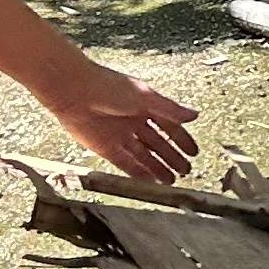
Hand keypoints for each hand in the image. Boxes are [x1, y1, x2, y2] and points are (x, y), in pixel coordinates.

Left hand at [49, 63, 197, 183]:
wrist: (74, 92)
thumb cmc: (108, 87)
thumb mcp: (146, 97)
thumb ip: (170, 109)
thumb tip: (195, 115)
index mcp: (144, 105)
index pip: (168, 125)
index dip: (181, 139)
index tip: (193, 152)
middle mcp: (133, 121)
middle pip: (157, 143)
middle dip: (171, 157)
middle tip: (185, 170)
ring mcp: (119, 136)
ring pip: (143, 156)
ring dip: (157, 168)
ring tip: (172, 181)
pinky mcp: (105, 148)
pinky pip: (125, 163)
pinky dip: (139, 173)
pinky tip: (151, 182)